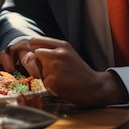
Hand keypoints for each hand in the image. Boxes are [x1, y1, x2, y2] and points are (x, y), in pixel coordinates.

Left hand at [1, 36, 127, 106]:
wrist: (96, 87)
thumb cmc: (80, 71)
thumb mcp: (69, 53)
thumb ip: (52, 48)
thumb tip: (32, 49)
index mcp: (62, 45)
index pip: (35, 40)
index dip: (34, 48)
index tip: (37, 54)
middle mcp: (58, 54)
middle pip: (36, 54)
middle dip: (41, 62)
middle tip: (54, 70)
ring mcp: (55, 68)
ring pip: (38, 69)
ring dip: (46, 75)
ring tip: (61, 78)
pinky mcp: (53, 81)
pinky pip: (43, 82)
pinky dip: (51, 86)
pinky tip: (62, 86)